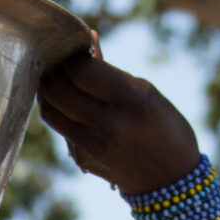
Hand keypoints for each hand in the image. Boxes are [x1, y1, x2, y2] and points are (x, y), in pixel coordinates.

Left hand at [37, 54, 201, 193]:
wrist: (170, 180)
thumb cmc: (163, 126)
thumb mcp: (146, 92)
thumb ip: (110, 71)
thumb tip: (88, 38)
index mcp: (130, 101)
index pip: (80, 70)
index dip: (72, 57)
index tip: (76, 53)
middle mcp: (109, 125)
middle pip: (57, 89)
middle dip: (55, 72)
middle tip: (62, 66)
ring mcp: (92, 146)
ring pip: (49, 110)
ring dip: (50, 93)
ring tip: (61, 84)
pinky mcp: (82, 159)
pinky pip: (60, 129)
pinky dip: (61, 114)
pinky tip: (73, 108)